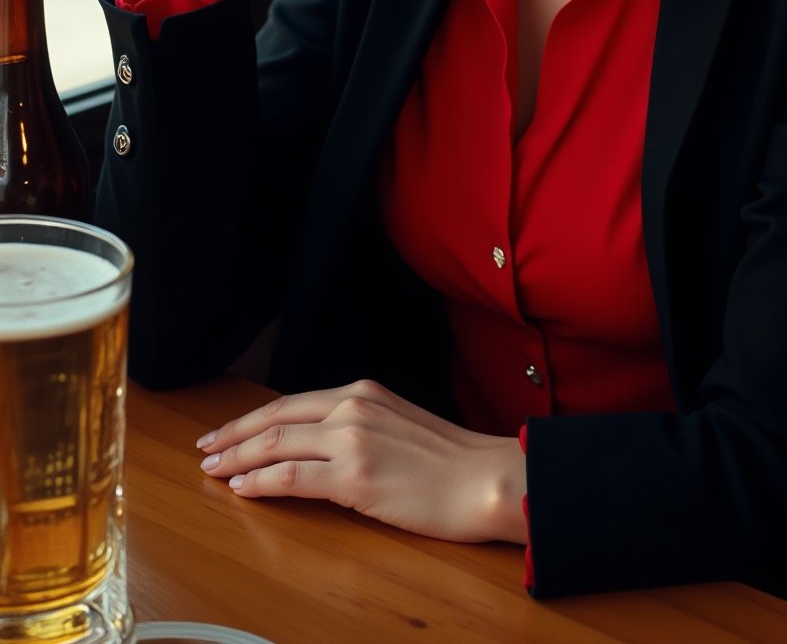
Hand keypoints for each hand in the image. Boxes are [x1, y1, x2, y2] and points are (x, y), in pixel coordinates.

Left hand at [196, 380, 527, 545]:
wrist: (487, 479)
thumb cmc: (453, 461)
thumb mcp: (401, 426)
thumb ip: (362, 427)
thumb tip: (324, 446)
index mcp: (364, 392)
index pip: (292, 402)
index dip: (253, 419)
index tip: (227, 432)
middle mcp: (353, 407)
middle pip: (275, 418)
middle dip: (233, 435)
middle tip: (205, 449)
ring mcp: (352, 440)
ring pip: (276, 444)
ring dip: (237, 459)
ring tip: (213, 471)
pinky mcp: (355, 477)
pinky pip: (292, 477)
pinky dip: (260, 481)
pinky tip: (242, 489)